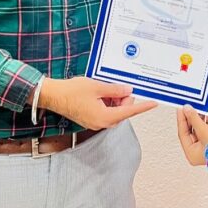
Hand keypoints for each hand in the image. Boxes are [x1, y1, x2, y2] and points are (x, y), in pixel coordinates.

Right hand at [39, 77, 156, 129]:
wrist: (53, 96)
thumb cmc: (72, 92)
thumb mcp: (97, 87)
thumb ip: (116, 90)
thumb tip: (128, 90)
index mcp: (105, 117)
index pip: (130, 111)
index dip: (143, 106)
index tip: (154, 103)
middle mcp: (102, 123)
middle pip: (122, 110)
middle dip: (123, 97)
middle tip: (118, 85)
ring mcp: (96, 122)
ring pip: (114, 110)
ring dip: (114, 99)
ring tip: (105, 87)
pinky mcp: (91, 119)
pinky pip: (105, 110)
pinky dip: (107, 101)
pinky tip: (101, 91)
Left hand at [176, 106, 207, 165]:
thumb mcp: (203, 131)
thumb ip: (194, 119)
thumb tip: (186, 109)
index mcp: (191, 154)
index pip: (183, 134)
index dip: (181, 120)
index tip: (181, 109)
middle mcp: (198, 151)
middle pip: (191, 131)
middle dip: (192, 118)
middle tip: (190, 107)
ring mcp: (206, 147)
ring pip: (199, 130)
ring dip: (200, 119)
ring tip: (201, 109)